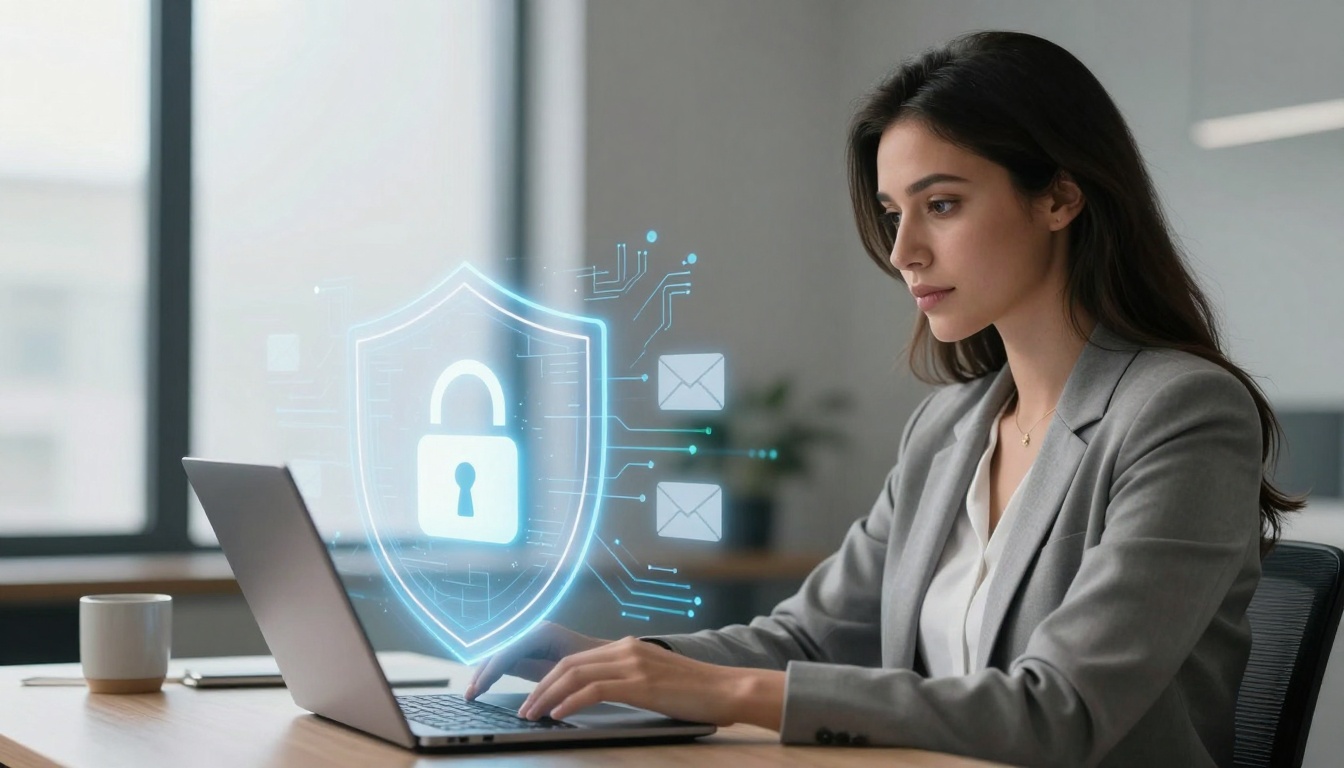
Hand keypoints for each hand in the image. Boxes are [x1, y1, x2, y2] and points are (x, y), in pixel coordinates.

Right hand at [465, 621, 607, 699]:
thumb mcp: (560, 672)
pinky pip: (511, 653)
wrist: (610, 657)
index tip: (478, 688)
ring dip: (488, 670)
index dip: (490, 671)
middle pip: (500, 648)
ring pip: (502, 650)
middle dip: (484, 670)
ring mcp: (533, 633)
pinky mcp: (534, 642)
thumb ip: (532, 670)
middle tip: (471, 693)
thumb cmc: (591, 665)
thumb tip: (504, 671)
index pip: (507, 651)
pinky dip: (498, 668)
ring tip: (475, 690)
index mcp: (542, 632)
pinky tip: (487, 680)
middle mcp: (534, 628)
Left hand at [516, 636, 784, 728]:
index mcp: (626, 647)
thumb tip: (596, 695)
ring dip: (547, 696)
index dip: (548, 677)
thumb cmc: (695, 692)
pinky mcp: (641, 683)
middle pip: (568, 664)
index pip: (575, 658)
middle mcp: (626, 649)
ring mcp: (634, 664)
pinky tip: (558, 715)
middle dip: (539, 686)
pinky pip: (595, 690)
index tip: (532, 697)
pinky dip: (570, 702)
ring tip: (532, 715)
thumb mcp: (655, 679)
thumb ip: (627, 680)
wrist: (729, 689)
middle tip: (523, 708)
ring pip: (575, 674)